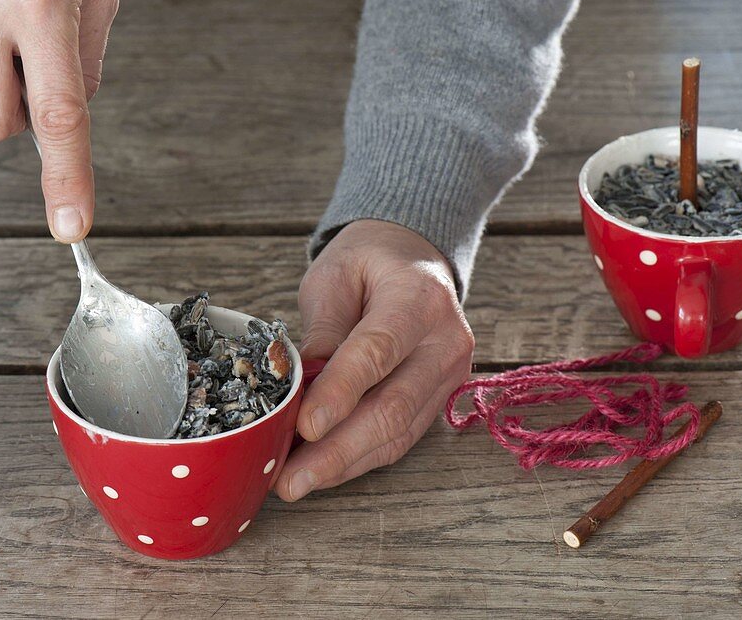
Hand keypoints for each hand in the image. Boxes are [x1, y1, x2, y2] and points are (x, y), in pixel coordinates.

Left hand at [275, 220, 474, 500]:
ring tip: (297, 483)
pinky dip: (359, 458)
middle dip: (337, 450)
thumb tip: (301, 389)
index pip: (377, 353)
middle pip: (393, 407)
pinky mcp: (441, 399)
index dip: (339, 394)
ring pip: (398, 433)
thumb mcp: (333, 277)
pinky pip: (400, 438)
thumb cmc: (367, 262)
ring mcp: (449, 375)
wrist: (413, 259)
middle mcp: (446, 341)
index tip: (304, 427)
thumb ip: (322, 330)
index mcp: (419, 298)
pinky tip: (323, 471)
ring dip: (344, 464)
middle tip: (291, 479)